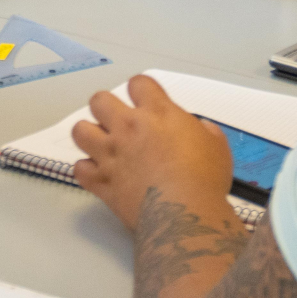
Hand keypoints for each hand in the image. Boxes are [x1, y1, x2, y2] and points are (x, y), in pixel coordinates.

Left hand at [71, 75, 233, 228]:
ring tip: (102, 143)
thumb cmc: (202, 181)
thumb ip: (204, 131)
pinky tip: (99, 173)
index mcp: (158, 113)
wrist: (185, 214)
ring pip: (80, 130)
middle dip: (106, 107)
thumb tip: (201, 130)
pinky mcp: (101, 181)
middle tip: (117, 119)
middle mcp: (129, 128)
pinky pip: (80, 169)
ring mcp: (111, 154)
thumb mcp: (216, 146)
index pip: (138, 83)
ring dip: (89, 134)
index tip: (144, 98)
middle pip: (99, 100)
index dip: (140, 89)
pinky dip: (87, 170)